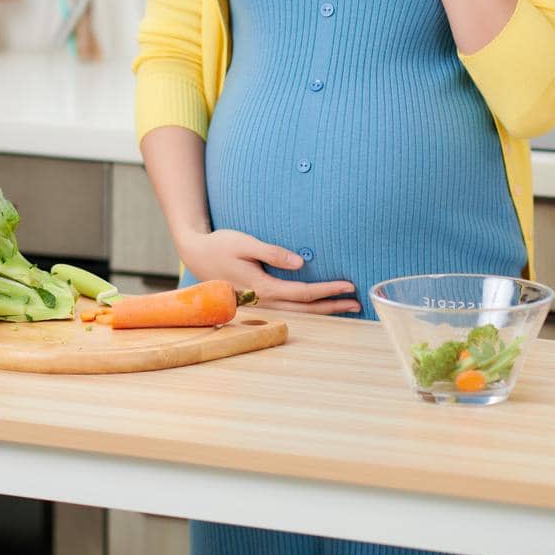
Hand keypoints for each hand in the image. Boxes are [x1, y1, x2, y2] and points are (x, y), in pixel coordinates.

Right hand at [176, 227, 360, 314]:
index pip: (304, 292)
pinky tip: (320, 305)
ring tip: (346, 308)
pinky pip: (290, 307)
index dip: (328, 289)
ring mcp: (262, 303)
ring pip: (299, 311)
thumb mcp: (245, 243)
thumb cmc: (221, 245)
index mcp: (264, 287)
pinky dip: (309, 308)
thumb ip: (272, 252)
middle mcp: (265, 300)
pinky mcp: (260, 299)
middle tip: (357, 303)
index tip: (349, 286)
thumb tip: (301, 263)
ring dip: (324, 310)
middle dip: (333, 306)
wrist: (196, 254)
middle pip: (306, 308)